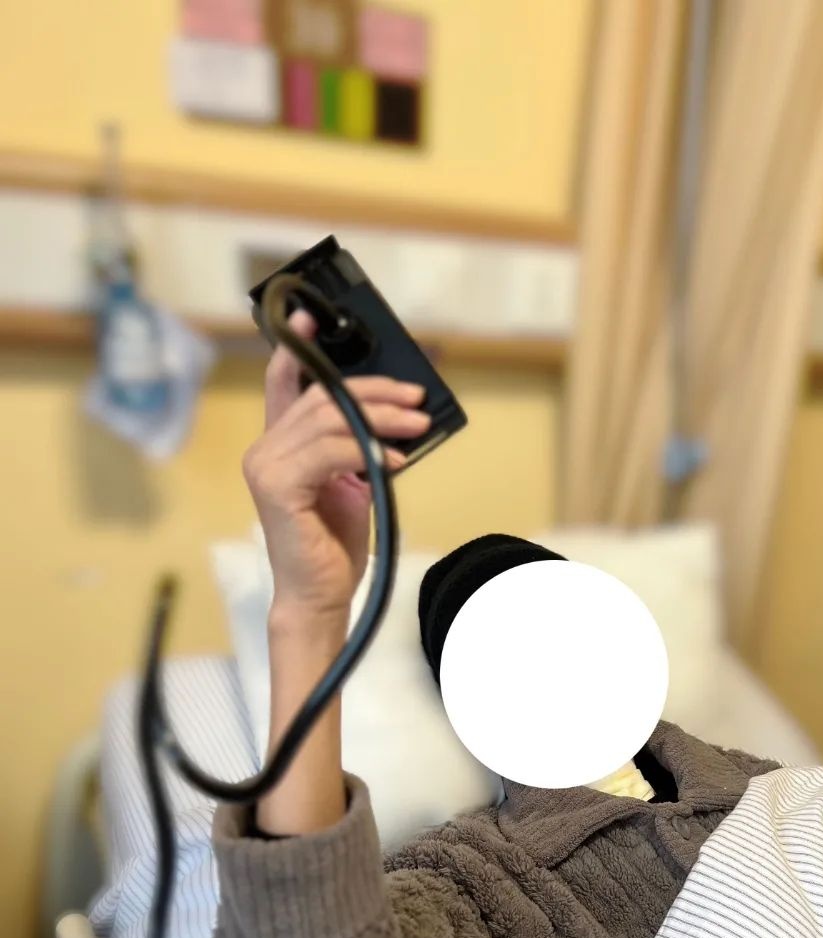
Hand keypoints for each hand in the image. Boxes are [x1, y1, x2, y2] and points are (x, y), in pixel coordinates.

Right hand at [244, 310, 429, 623]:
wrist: (321, 594)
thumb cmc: (334, 543)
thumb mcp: (352, 483)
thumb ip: (355, 446)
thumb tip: (393, 416)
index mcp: (280, 445)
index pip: (283, 385)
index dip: (296, 349)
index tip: (313, 319)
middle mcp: (265, 450)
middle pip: (321, 399)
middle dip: (375, 394)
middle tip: (416, 401)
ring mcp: (266, 467)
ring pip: (329, 421)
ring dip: (381, 420)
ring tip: (417, 427)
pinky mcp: (278, 487)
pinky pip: (330, 452)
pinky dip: (366, 450)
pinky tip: (393, 460)